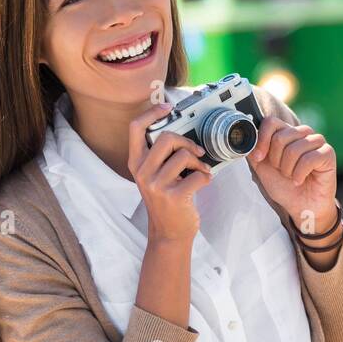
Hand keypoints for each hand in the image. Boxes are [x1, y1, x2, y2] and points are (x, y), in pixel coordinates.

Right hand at [128, 103, 211, 243]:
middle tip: (197, 152)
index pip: (136, 129)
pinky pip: (198, 175)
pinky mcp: (174, 196)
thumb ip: (160, 156)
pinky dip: (206, 177)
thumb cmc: (166, 200)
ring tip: (201, 171)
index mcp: (136, 163)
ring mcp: (156, 185)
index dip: (152, 113)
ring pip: (184, 156)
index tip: (168, 108)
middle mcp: (142, 173)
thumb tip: (180, 131)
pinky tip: (203, 183)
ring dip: (199, 162)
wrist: (169, 233)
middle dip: (187, 142)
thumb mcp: (155, 176)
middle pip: (166, 138)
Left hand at [250, 117, 337, 232]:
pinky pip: (309, 158)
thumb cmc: (286, 187)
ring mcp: (317, 142)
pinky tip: (301, 180)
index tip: (259, 157)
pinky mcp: (328, 153)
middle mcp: (302, 134)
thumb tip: (244, 138)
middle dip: (276, 160)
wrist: (302, 207)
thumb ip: (254, 151)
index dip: (262, 139)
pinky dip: (300, 173)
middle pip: (281, 136)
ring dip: (288, 169)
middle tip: (282, 172)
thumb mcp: (262, 168)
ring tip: (292, 177)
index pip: (271, 122)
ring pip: (294, 149)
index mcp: (287, 133)